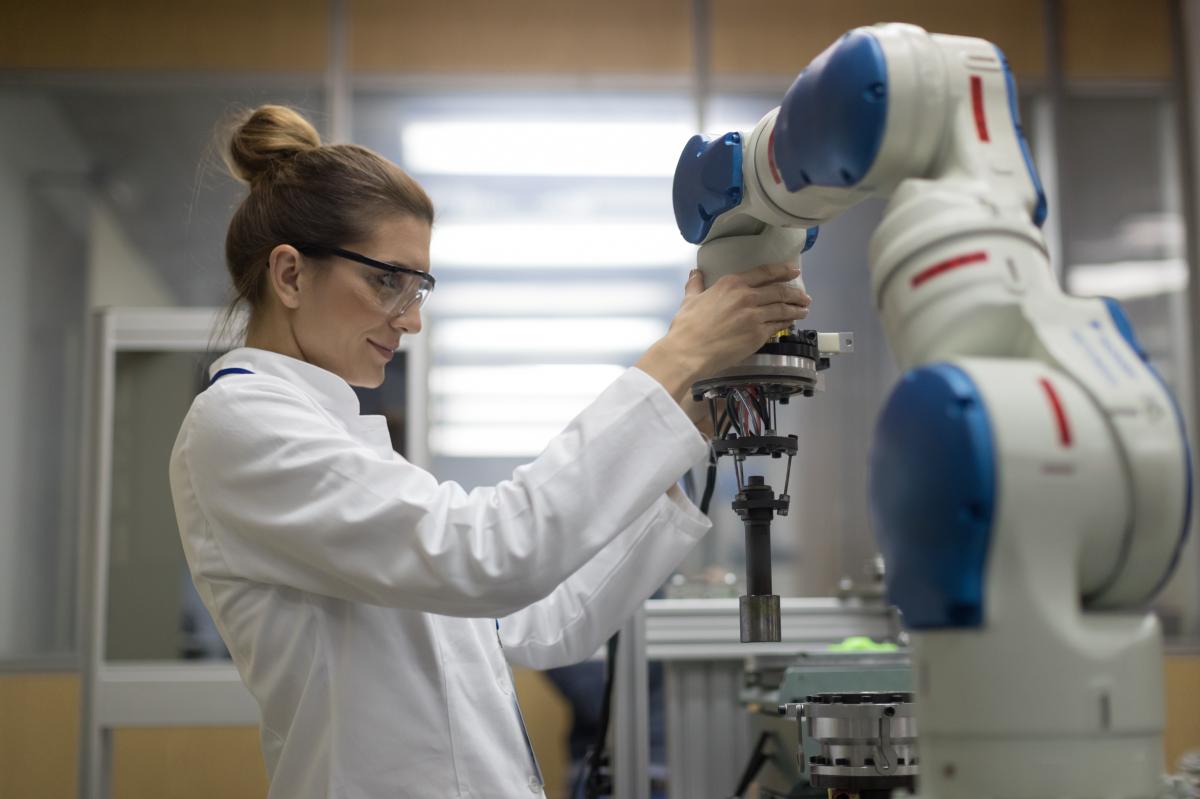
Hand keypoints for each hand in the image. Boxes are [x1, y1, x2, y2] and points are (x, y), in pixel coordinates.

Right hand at [635, 263, 811, 402]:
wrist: (688, 352)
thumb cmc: (686, 327)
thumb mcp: (690, 300)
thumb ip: (696, 285)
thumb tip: (696, 273)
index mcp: (731, 284)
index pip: (764, 273)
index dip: (782, 271)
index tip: (793, 271)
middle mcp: (747, 296)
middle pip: (779, 291)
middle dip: (795, 293)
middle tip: (804, 296)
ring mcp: (755, 316)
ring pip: (783, 308)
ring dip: (796, 309)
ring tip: (804, 309)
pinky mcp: (758, 334)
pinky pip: (778, 325)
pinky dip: (787, 323)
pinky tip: (791, 323)